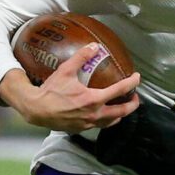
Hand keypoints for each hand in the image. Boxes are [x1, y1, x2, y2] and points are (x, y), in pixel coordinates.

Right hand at [0, 44, 139, 132]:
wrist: (37, 110)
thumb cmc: (51, 91)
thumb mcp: (66, 70)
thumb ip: (81, 57)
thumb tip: (94, 46)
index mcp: (93, 99)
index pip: (120, 90)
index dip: (132, 83)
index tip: (137, 78)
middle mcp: (94, 114)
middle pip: (122, 112)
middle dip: (132, 104)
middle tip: (135, 97)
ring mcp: (89, 123)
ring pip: (112, 121)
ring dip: (120, 114)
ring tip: (123, 107)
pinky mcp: (82, 129)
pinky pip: (100, 125)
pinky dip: (107, 120)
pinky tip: (105, 115)